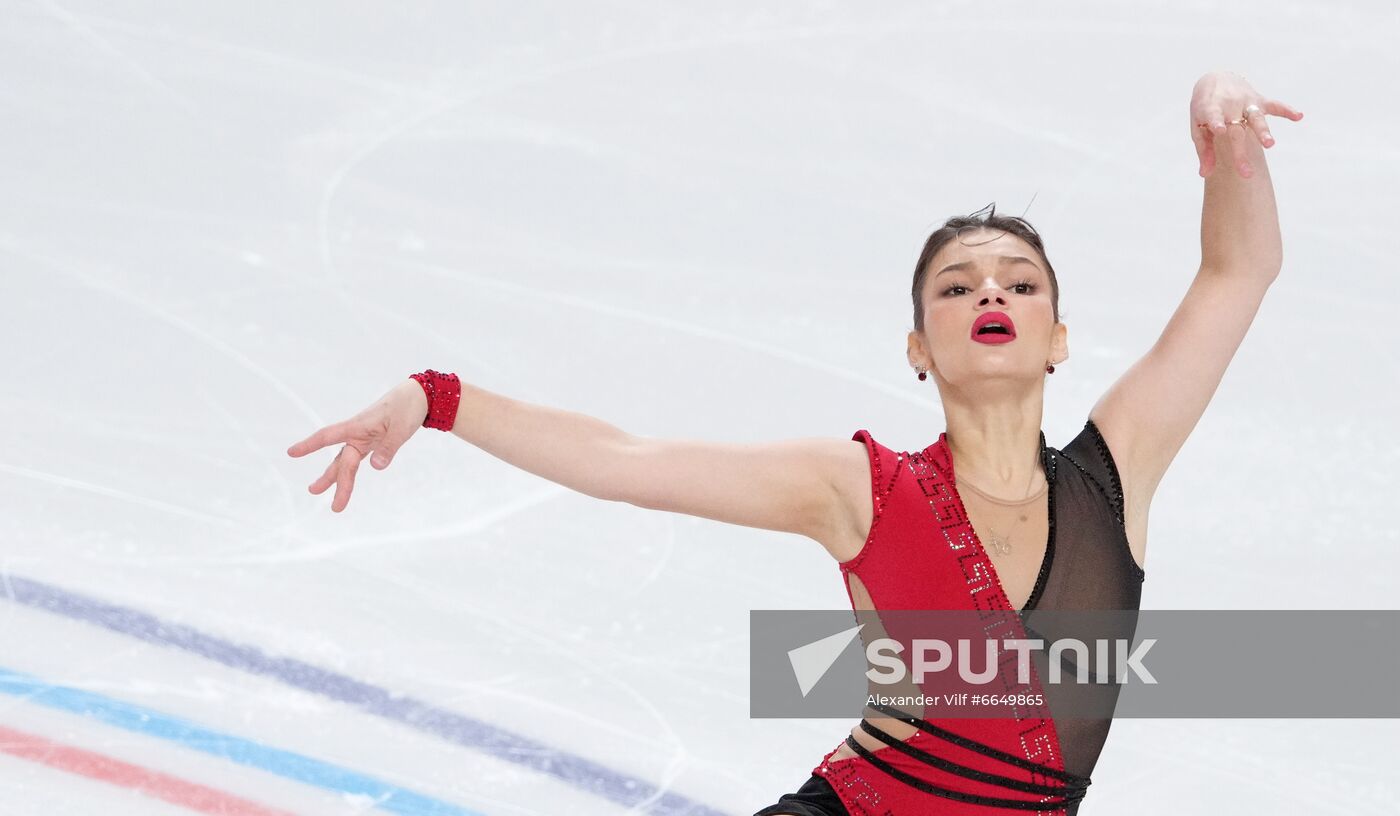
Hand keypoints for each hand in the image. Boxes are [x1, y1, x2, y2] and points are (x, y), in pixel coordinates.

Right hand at [286, 379, 428, 511]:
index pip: (328, 436)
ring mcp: (364, 439)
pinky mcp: (373, 442)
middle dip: (331, 478)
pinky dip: (349, 471)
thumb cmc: (407, 408)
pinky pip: (357, 460)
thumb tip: (375, 467)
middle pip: (341, 459)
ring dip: (335, 478)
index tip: (291, 452)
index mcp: (358, 426)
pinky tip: (344, 483)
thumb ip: (388, 447)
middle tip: (313, 492)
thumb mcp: (401, 428)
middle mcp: (357, 434)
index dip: (309, 445)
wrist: (418, 396)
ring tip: (318, 492)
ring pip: (345, 462)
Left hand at [1190, 71, 1303, 178]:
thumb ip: (1204, 151)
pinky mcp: (1259, 100)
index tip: (1219, 130)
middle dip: (1240, 152)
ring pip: (1256, 118)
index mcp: (1211, 110)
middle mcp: (1229, 106)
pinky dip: (1286, 110)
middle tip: (1246, 173)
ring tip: (1270, 145)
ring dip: (1263, 131)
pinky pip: (1275, 105)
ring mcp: (1246, 103)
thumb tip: (1205, 175)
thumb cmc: (1204, 111)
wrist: (1215, 80)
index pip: (1213, 117)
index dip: (1216, 123)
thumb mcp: (1198, 128)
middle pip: (1236, 130)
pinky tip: (1299, 116)